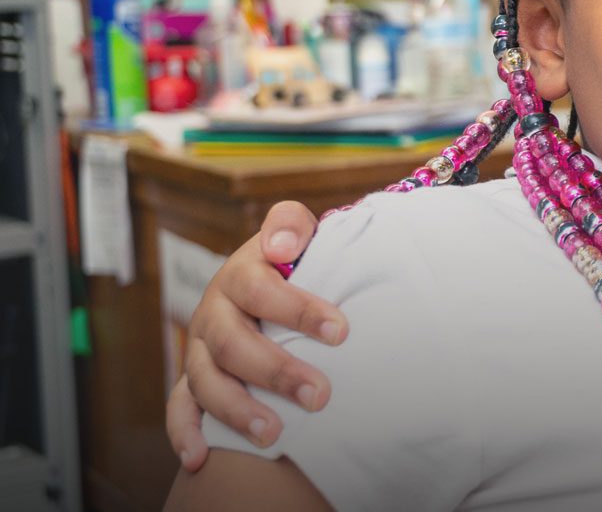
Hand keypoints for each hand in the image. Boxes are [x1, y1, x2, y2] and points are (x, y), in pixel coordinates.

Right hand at [166, 202, 345, 469]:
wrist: (265, 281)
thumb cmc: (290, 262)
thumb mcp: (292, 234)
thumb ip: (289, 225)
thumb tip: (283, 244)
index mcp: (239, 275)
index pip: (260, 290)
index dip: (297, 309)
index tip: (340, 332)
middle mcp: (214, 313)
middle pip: (233, 344)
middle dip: (276, 372)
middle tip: (320, 395)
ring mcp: (200, 349)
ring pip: (207, 381)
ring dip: (238, 409)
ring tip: (275, 433)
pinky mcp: (193, 378)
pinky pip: (180, 407)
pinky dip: (186, 433)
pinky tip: (200, 458)